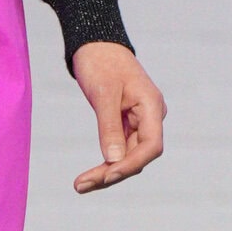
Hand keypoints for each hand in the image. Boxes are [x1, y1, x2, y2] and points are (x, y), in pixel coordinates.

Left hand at [70, 42, 165, 191]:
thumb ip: (109, 126)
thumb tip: (112, 160)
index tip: (107, 175)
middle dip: (112, 174)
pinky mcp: (125, 124)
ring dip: (106, 173)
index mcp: (152, 106)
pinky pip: (118, 149)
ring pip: (127, 156)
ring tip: (79, 186)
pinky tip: (88, 176)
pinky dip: (104, 162)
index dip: (131, 164)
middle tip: (80, 186)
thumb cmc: (101, 62)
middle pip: (138, 156)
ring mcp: (139, 122)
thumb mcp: (103, 93)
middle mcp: (150, 117)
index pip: (151, 145)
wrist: (96, 44)